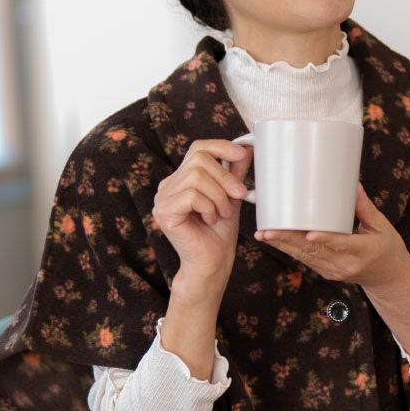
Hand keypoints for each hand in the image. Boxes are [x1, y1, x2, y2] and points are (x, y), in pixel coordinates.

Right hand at [152, 139, 252, 282]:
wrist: (212, 263)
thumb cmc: (219, 234)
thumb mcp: (231, 197)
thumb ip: (234, 173)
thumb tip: (246, 148)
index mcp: (182, 179)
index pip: (198, 148)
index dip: (220, 146)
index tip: (242, 153)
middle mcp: (168, 186)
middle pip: (199, 160)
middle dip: (225, 176)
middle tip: (240, 195)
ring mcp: (162, 198)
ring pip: (197, 177)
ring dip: (219, 196)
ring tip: (223, 213)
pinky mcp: (164, 212)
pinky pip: (192, 195)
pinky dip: (209, 207)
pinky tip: (210, 220)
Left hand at [254, 182, 409, 293]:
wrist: (388, 278)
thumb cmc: (388, 247)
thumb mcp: (382, 226)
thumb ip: (364, 207)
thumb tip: (352, 184)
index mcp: (364, 251)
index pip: (342, 244)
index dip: (325, 239)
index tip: (308, 233)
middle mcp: (346, 264)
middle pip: (315, 252)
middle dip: (289, 240)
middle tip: (268, 230)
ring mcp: (335, 271)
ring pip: (305, 257)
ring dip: (283, 246)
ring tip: (263, 234)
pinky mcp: (327, 273)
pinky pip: (306, 260)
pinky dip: (289, 250)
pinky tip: (274, 240)